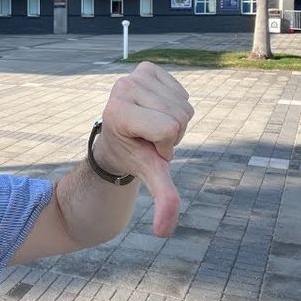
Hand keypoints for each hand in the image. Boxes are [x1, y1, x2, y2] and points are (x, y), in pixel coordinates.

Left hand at [95, 62, 192, 236]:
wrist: (119, 138)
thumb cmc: (134, 158)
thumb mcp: (149, 177)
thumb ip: (162, 200)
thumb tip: (164, 232)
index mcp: (117, 111)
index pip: (169, 126)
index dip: (165, 144)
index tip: (147, 148)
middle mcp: (122, 87)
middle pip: (179, 114)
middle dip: (172, 133)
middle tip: (151, 138)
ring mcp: (134, 75)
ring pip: (183, 102)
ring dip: (174, 120)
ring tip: (153, 127)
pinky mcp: (146, 68)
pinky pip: (181, 89)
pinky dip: (175, 103)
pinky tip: (157, 111)